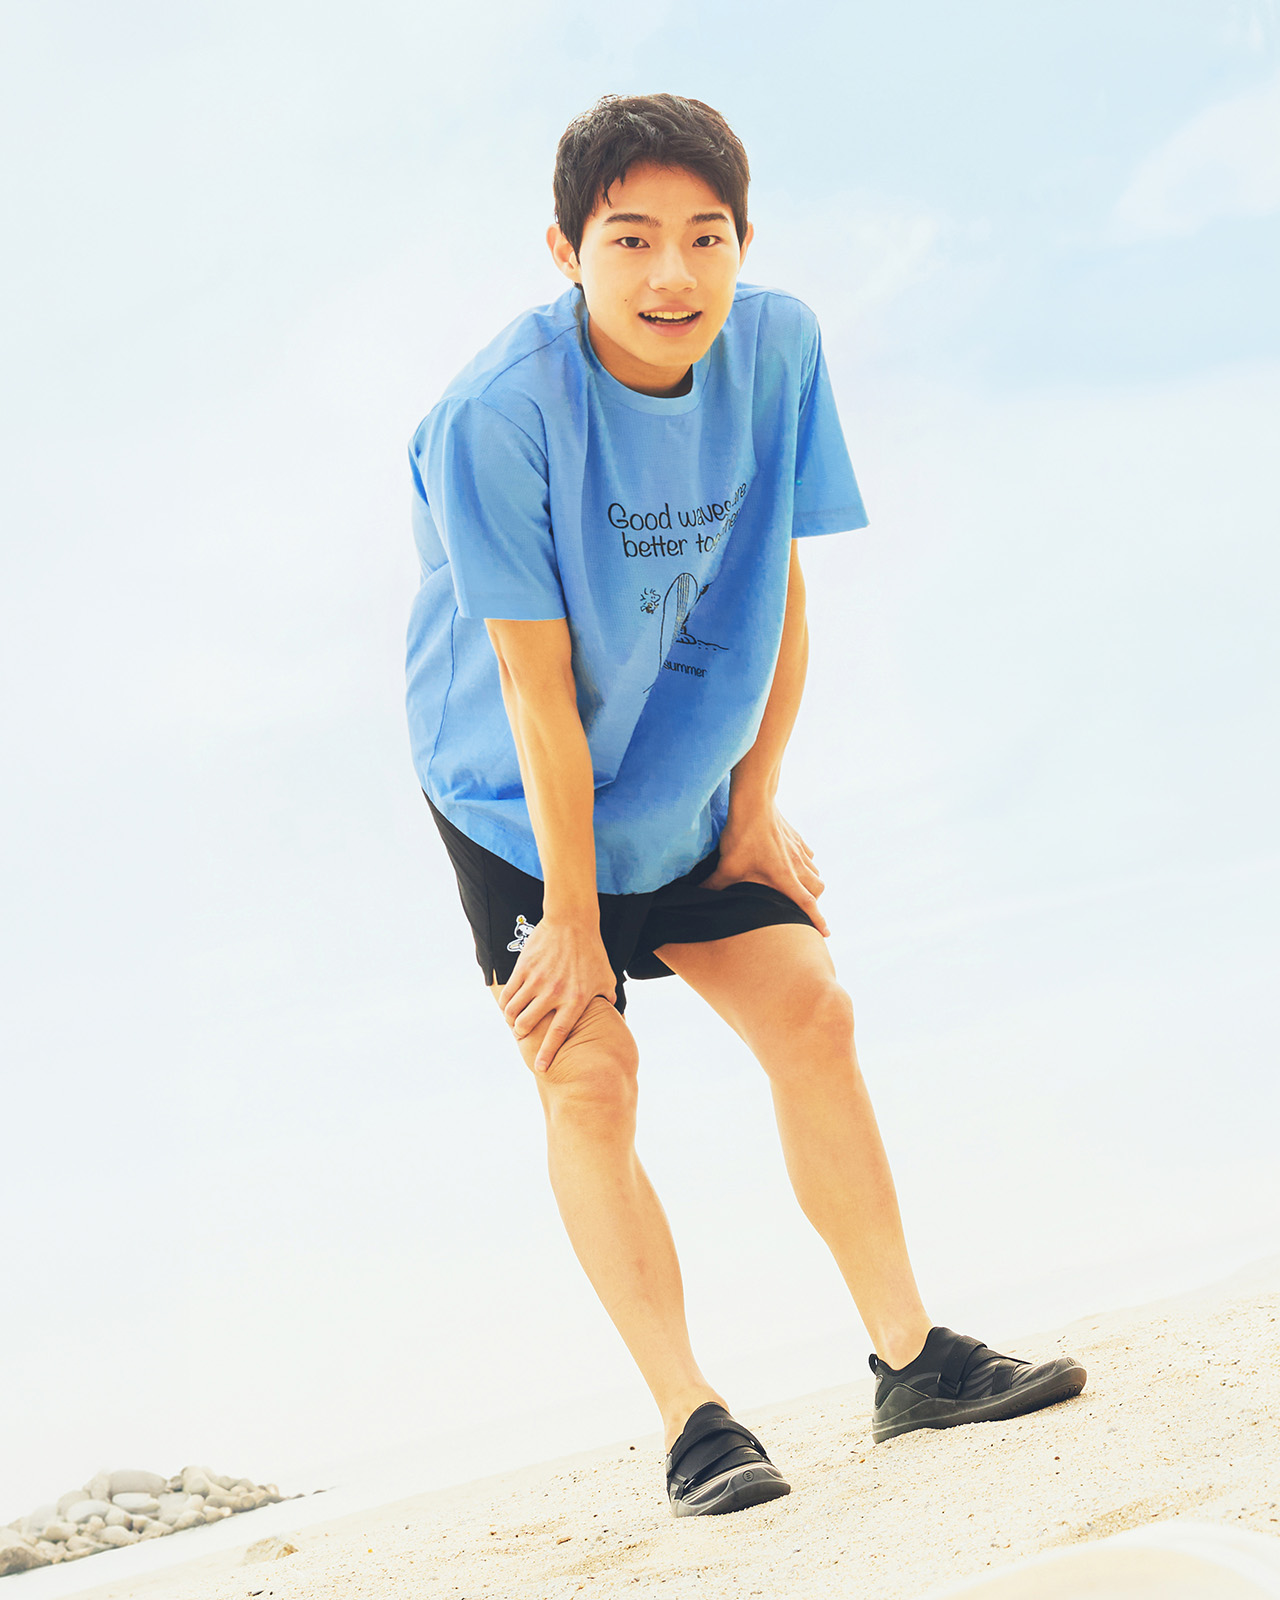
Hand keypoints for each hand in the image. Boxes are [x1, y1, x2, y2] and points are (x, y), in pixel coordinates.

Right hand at [499, 918, 617, 1070]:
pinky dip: (505, 1005)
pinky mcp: (524, 968)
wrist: (572, 922)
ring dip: (511, 1021)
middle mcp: (555, 993)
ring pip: (514, 1011)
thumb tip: (616, 1019)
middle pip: (529, 1025)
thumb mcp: (606, 978)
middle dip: (522, 1035)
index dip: (547, 1053)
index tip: (541, 1068)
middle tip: (522, 1035)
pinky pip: (508, 994)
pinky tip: (508, 1007)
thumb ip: (608, 1000)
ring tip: (514, 1022)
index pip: (558, 1034)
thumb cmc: (592, 951)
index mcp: (576, 1000)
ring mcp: (537, 980)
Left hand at [703, 805, 829, 936]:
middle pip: (817, 889)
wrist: (754, 803)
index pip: (806, 904)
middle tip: (803, 908)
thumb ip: (715, 886)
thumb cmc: (742, 836)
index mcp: (784, 877)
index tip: (826, 934)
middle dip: (814, 901)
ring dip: (810, 882)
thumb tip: (698, 897)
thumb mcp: (727, 866)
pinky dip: (806, 862)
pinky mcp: (796, 837)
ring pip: (815, 871)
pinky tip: (794, 862)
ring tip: (798, 887)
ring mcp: (798, 850)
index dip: (817, 920)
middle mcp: (797, 865)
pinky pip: (808, 854)